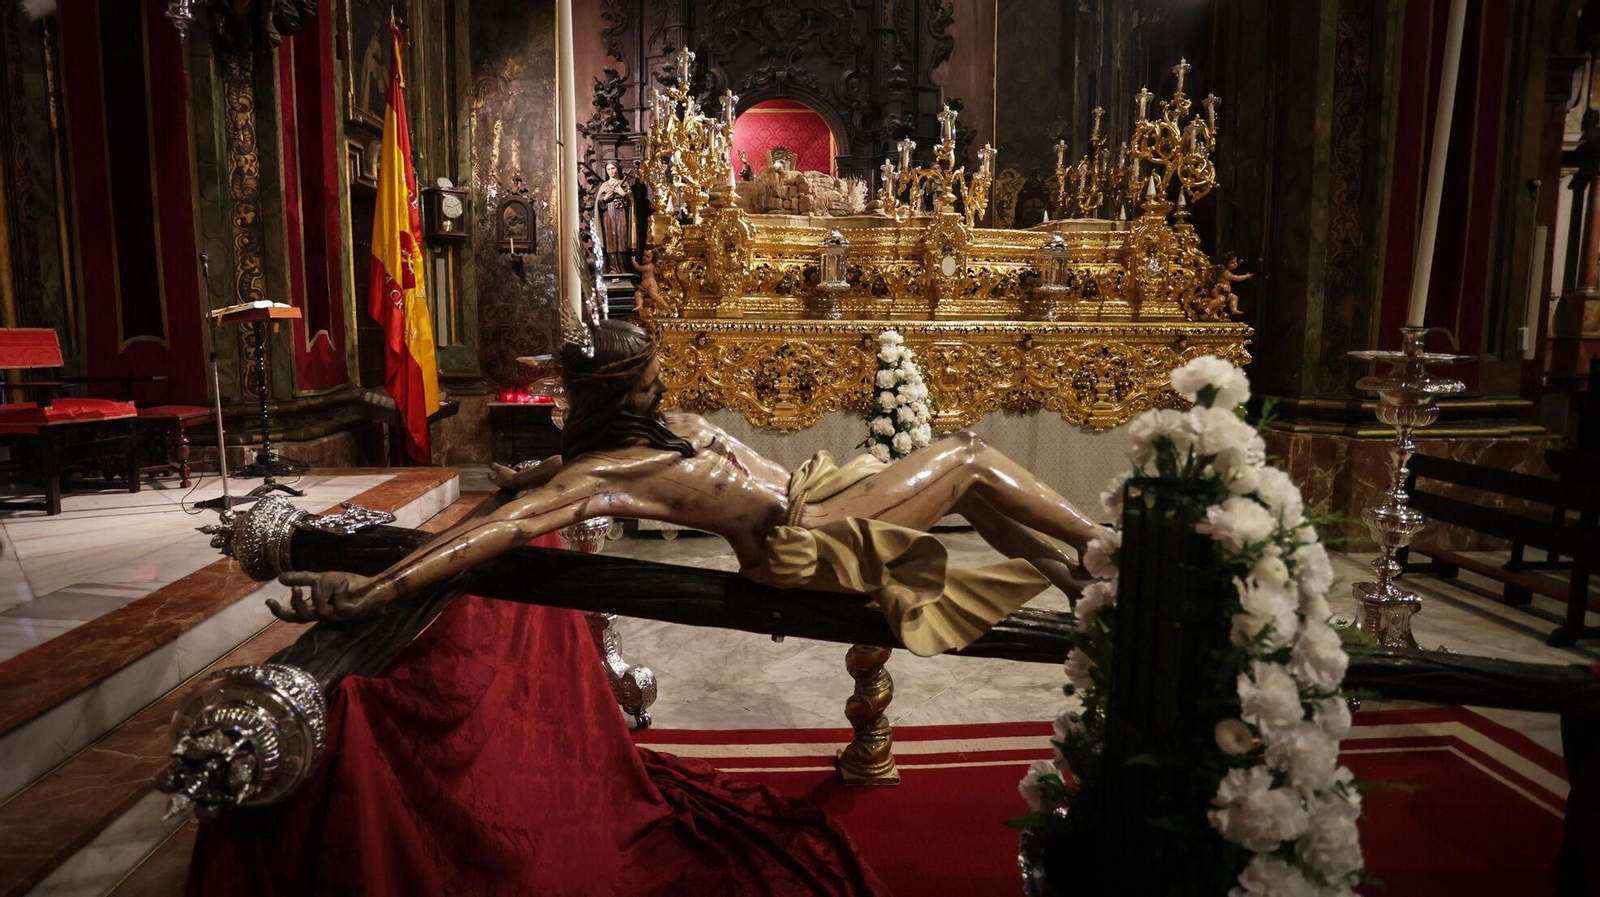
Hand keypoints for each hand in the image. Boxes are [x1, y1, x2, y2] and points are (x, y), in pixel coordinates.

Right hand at [267, 571, 384, 622]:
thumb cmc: (348, 584)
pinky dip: (339, 592)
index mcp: (316, 609)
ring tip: (318, 580)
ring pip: (321, 612)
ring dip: (317, 595)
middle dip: (296, 605)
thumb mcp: (321, 578)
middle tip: (295, 589)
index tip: (268, 601)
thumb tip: (279, 579)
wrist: (372, 584)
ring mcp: (339, 616)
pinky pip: (341, 607)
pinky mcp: (352, 612)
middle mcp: (325, 615)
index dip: (280, 612)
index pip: (294, 616)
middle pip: (303, 618)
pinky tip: (344, 583)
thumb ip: (302, 579)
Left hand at [488, 462, 520, 489]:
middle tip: (497, 472)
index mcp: (496, 482)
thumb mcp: (500, 469)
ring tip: (505, 471)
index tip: (489, 473)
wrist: (520, 481)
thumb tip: (491, 464)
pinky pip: (510, 480)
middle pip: (497, 481)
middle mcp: (501, 485)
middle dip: (497, 476)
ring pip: (504, 481)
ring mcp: (508, 486)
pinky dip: (510, 476)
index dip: (489, 476)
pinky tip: (512, 472)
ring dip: (504, 476)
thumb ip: (495, 466)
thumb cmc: (508, 476)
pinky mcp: (514, 485)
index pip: (491, 480)